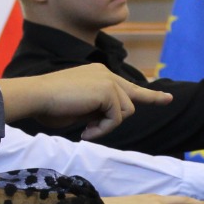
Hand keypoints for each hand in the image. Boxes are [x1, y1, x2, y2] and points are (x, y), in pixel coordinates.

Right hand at [0, 66, 172, 140]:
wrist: (36, 96)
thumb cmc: (49, 105)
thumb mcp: (80, 108)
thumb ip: (99, 110)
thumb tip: (113, 119)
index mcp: (98, 74)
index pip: (128, 86)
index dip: (150, 95)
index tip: (167, 99)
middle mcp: (106, 73)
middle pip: (131, 102)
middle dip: (115, 120)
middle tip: (88, 129)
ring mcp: (108, 80)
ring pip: (125, 112)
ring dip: (106, 126)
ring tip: (83, 128)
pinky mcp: (108, 90)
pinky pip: (117, 118)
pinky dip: (103, 129)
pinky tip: (86, 130)